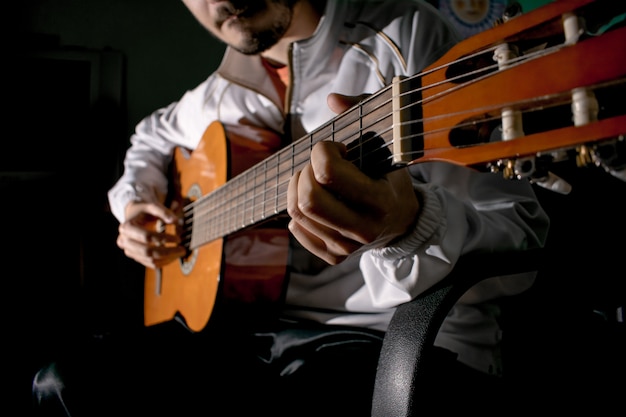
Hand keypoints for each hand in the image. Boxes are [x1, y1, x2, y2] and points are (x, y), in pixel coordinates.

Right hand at [116, 201, 185, 268]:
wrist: (134, 216)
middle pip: (147, 252)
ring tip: (180, 252)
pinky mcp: (135, 257)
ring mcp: (129, 251)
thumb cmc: (144, 211)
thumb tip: (175, 221)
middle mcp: (124, 241)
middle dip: (167, 252)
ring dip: (168, 259)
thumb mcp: (152, 206)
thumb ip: (163, 212)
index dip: (164, 238)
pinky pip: (151, 264)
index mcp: (127, 227)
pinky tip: (174, 256)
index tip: (178, 238)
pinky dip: (164, 261)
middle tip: (182, 250)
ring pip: (150, 260)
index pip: (147, 236)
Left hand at [287, 93, 420, 264]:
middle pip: (308, 199)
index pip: (328, 173)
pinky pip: (296, 229)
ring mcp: (347, 247)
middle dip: (304, 172)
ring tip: (314, 178)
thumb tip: (333, 98)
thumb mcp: (387, 140)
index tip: (335, 148)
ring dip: (297, 187)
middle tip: (318, 165)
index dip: (322, 151)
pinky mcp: (334, 256)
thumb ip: (364, 110)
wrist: (402, 220)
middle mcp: (364, 229)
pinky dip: (297, 211)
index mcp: (380, 200)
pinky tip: (315, 201)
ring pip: (297, 214)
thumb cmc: (389, 175)